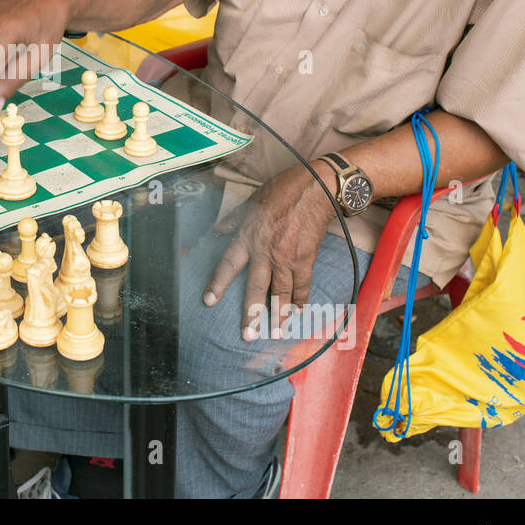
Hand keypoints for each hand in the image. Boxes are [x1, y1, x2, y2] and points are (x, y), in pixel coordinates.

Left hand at [202, 162, 337, 339]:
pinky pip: (302, 286)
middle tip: (247, 335)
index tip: (209, 301)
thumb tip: (217, 230)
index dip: (218, 284)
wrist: (316, 189)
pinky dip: (300, 300)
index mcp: (248, 237)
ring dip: (279, 315)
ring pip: (281, 293)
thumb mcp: (251, 202)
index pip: (229, 264)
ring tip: (276, 333)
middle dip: (251, 314)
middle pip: (256, 288)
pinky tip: (298, 313)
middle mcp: (265, 251)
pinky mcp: (306, 259)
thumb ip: (233, 220)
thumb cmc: (282, 191)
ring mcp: (287, 258)